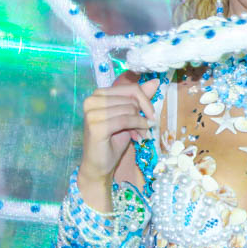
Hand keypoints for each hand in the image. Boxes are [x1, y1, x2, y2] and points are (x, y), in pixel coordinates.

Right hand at [78, 78, 158, 205]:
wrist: (98, 165)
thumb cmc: (112, 141)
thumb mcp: (128, 116)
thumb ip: (138, 99)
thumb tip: (155, 82)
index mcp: (98, 94)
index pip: (130, 88)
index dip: (145, 100)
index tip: (152, 114)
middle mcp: (91, 100)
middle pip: (131, 98)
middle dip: (143, 114)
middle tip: (145, 128)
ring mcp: (91, 113)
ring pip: (130, 109)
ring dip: (141, 123)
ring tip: (141, 134)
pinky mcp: (96, 126)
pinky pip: (126, 120)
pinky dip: (137, 126)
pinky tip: (140, 136)